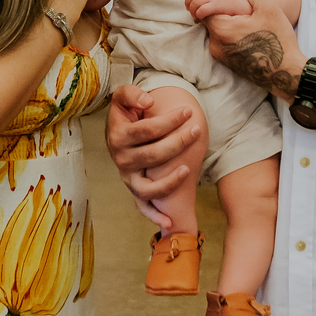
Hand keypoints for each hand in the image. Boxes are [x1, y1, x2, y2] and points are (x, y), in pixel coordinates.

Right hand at [105, 84, 200, 228]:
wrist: (119, 132)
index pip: (147, 130)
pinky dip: (154, 216)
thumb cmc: (126, 114)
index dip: (169, 121)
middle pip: (152, 156)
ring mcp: (128, 177)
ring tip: (189, 168)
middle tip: (197, 130)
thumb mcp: (123, 97)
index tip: (188, 111)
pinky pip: (143, 207)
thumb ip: (131, 93)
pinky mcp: (134, 189)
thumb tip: (148, 102)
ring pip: (147, 187)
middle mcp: (121, 160)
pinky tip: (169, 222)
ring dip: (169, 182)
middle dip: (178, 143)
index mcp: (118, 137)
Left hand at [202, 0, 305, 100]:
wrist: (286, 74)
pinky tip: (248, 32)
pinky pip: (223, 42)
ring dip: (227, 22)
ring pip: (217, 30)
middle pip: (210, 18)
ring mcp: (221, 56)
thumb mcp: (269, 7)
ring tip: (247, 19)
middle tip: (240, 5)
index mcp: (222, 30)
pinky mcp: (228, 63)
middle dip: (221, 9)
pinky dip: (231, 34)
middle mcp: (216, 45)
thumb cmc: (278, 41)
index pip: (203, 6)